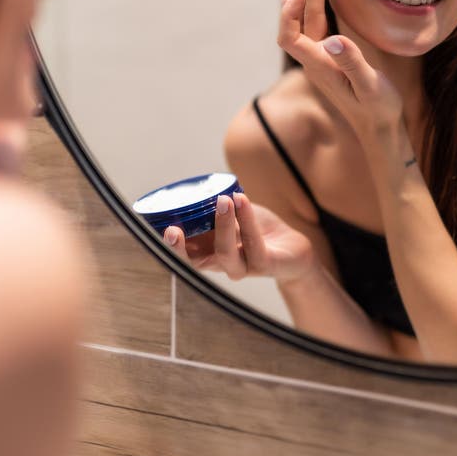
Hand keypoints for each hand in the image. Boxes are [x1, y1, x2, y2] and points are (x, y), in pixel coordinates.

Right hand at [163, 192, 314, 282]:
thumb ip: (218, 207)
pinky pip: (253, 244)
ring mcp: (243, 267)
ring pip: (225, 253)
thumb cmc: (259, 231)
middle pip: (195, 264)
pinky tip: (242, 201)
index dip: (172, 247)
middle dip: (182, 248)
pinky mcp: (264, 265)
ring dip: (222, 226)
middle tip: (173, 228)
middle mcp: (222, 264)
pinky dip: (246, 220)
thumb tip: (201, 188)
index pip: (184, 255)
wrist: (293, 248)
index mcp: (209, 253)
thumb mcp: (235, 216)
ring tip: (223, 201)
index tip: (163, 230)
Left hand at [279, 0, 403, 138]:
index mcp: (319, 66)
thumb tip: (333, 40)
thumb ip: (352, 63)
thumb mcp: (370, 86)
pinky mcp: (328, 58)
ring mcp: (319, 59)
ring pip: (305, 21)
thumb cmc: (378, 110)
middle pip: (297, 21)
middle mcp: (314, 61)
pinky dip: (310, 6)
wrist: (380, 129)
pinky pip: (313, 27)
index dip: (290, 10)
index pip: (289, 35)